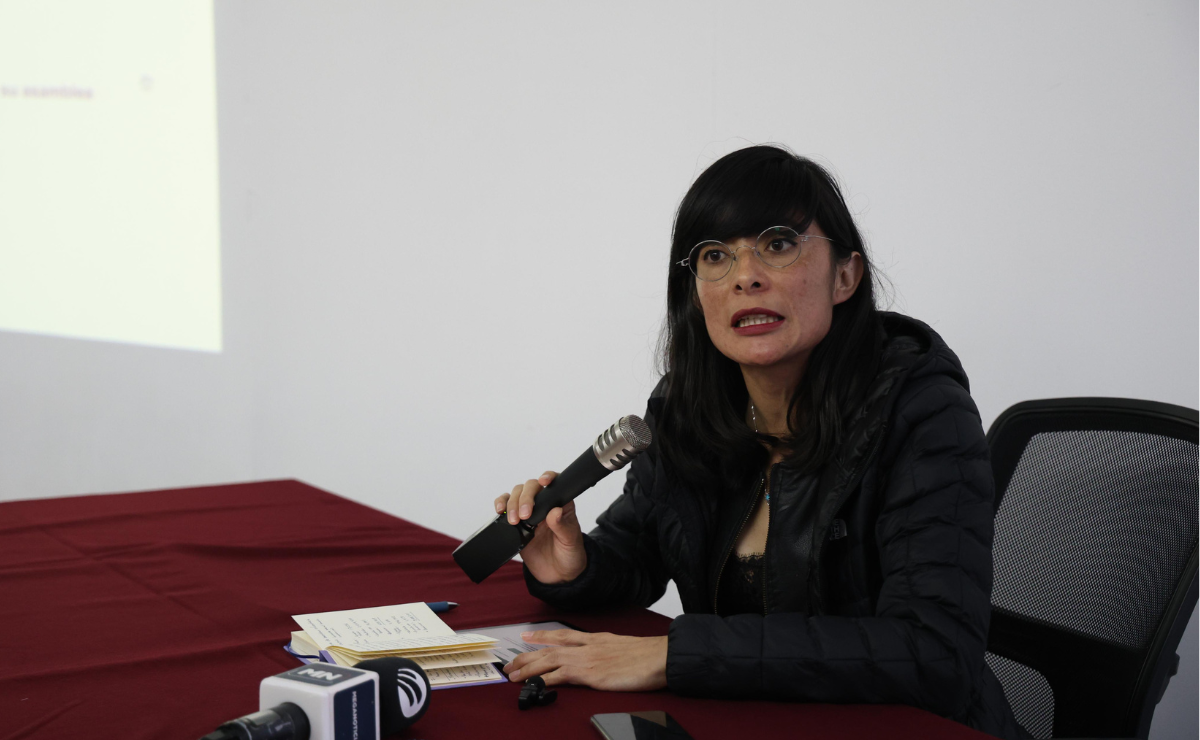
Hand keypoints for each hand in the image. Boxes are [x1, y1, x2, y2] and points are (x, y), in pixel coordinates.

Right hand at [494, 472, 585, 583]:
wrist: (558, 574)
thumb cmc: (569, 554)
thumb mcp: (570, 541)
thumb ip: (562, 526)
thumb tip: (555, 512)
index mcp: (561, 504)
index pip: (555, 483)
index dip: (548, 477)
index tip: (543, 481)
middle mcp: (544, 504)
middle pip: (531, 486)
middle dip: (525, 497)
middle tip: (525, 515)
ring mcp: (529, 512)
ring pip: (516, 494)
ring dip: (512, 503)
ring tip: (513, 520)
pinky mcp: (516, 522)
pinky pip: (505, 506)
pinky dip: (500, 505)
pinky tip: (500, 512)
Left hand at [502, 629, 667, 691]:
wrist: (661, 657)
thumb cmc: (649, 656)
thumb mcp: (624, 648)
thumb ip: (610, 652)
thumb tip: (604, 660)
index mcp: (597, 638)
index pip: (564, 635)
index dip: (543, 635)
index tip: (528, 635)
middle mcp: (588, 645)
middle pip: (550, 647)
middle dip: (528, 655)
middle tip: (510, 663)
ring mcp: (587, 659)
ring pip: (549, 659)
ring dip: (529, 668)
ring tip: (513, 675)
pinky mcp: (590, 674)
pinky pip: (560, 675)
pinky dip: (544, 680)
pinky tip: (534, 685)